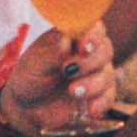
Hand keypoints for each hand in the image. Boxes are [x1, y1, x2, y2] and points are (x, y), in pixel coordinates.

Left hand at [0, 25, 119, 136]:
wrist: (26, 108)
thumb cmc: (30, 77)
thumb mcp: (35, 64)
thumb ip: (52, 52)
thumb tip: (66, 38)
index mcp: (73, 36)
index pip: (92, 27)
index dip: (93, 35)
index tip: (84, 46)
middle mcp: (88, 52)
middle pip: (105, 49)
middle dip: (90, 62)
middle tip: (68, 71)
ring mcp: (95, 74)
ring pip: (109, 74)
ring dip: (93, 84)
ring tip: (73, 92)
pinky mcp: (98, 95)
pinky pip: (110, 97)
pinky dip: (102, 102)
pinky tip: (90, 109)